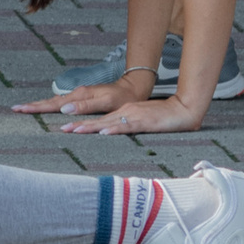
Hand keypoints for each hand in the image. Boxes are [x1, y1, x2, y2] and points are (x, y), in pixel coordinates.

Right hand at [13, 72, 148, 118]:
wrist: (132, 88)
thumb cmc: (121, 98)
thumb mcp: (105, 102)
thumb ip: (85, 106)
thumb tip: (64, 110)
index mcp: (79, 96)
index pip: (53, 104)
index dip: (36, 107)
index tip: (20, 108)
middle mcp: (76, 95)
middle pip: (50, 102)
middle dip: (32, 105)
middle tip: (15, 108)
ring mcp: (78, 96)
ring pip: (54, 102)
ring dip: (40, 106)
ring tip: (26, 109)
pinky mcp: (81, 99)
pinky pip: (61, 103)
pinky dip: (50, 106)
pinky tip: (47, 108)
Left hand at [54, 92, 207, 138]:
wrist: (182, 110)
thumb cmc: (161, 118)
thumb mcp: (139, 122)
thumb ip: (125, 127)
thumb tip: (109, 134)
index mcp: (122, 112)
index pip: (98, 118)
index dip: (81, 122)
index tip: (67, 126)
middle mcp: (124, 111)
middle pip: (98, 119)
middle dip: (78, 123)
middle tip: (62, 128)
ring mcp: (132, 115)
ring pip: (107, 122)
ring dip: (90, 126)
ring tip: (74, 130)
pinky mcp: (143, 121)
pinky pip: (126, 126)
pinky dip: (114, 129)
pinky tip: (104, 132)